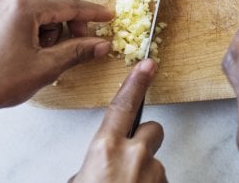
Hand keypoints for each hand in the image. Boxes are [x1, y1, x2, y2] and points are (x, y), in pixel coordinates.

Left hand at [0, 0, 113, 113]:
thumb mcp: (45, 68)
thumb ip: (78, 51)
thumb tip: (103, 44)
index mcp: (23, 6)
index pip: (69, 5)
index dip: (92, 13)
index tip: (109, 18)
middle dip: (74, 12)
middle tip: (81, 37)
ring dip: (55, 15)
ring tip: (51, 46)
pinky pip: (25, 1)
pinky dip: (39, 16)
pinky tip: (36, 41)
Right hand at [70, 59, 166, 182]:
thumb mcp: (79, 182)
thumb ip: (91, 164)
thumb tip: (94, 166)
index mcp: (106, 150)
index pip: (123, 106)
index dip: (136, 84)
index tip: (147, 66)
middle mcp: (134, 156)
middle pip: (152, 129)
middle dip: (144, 140)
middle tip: (130, 161)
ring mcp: (154, 171)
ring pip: (154, 159)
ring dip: (144, 170)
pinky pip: (159, 178)